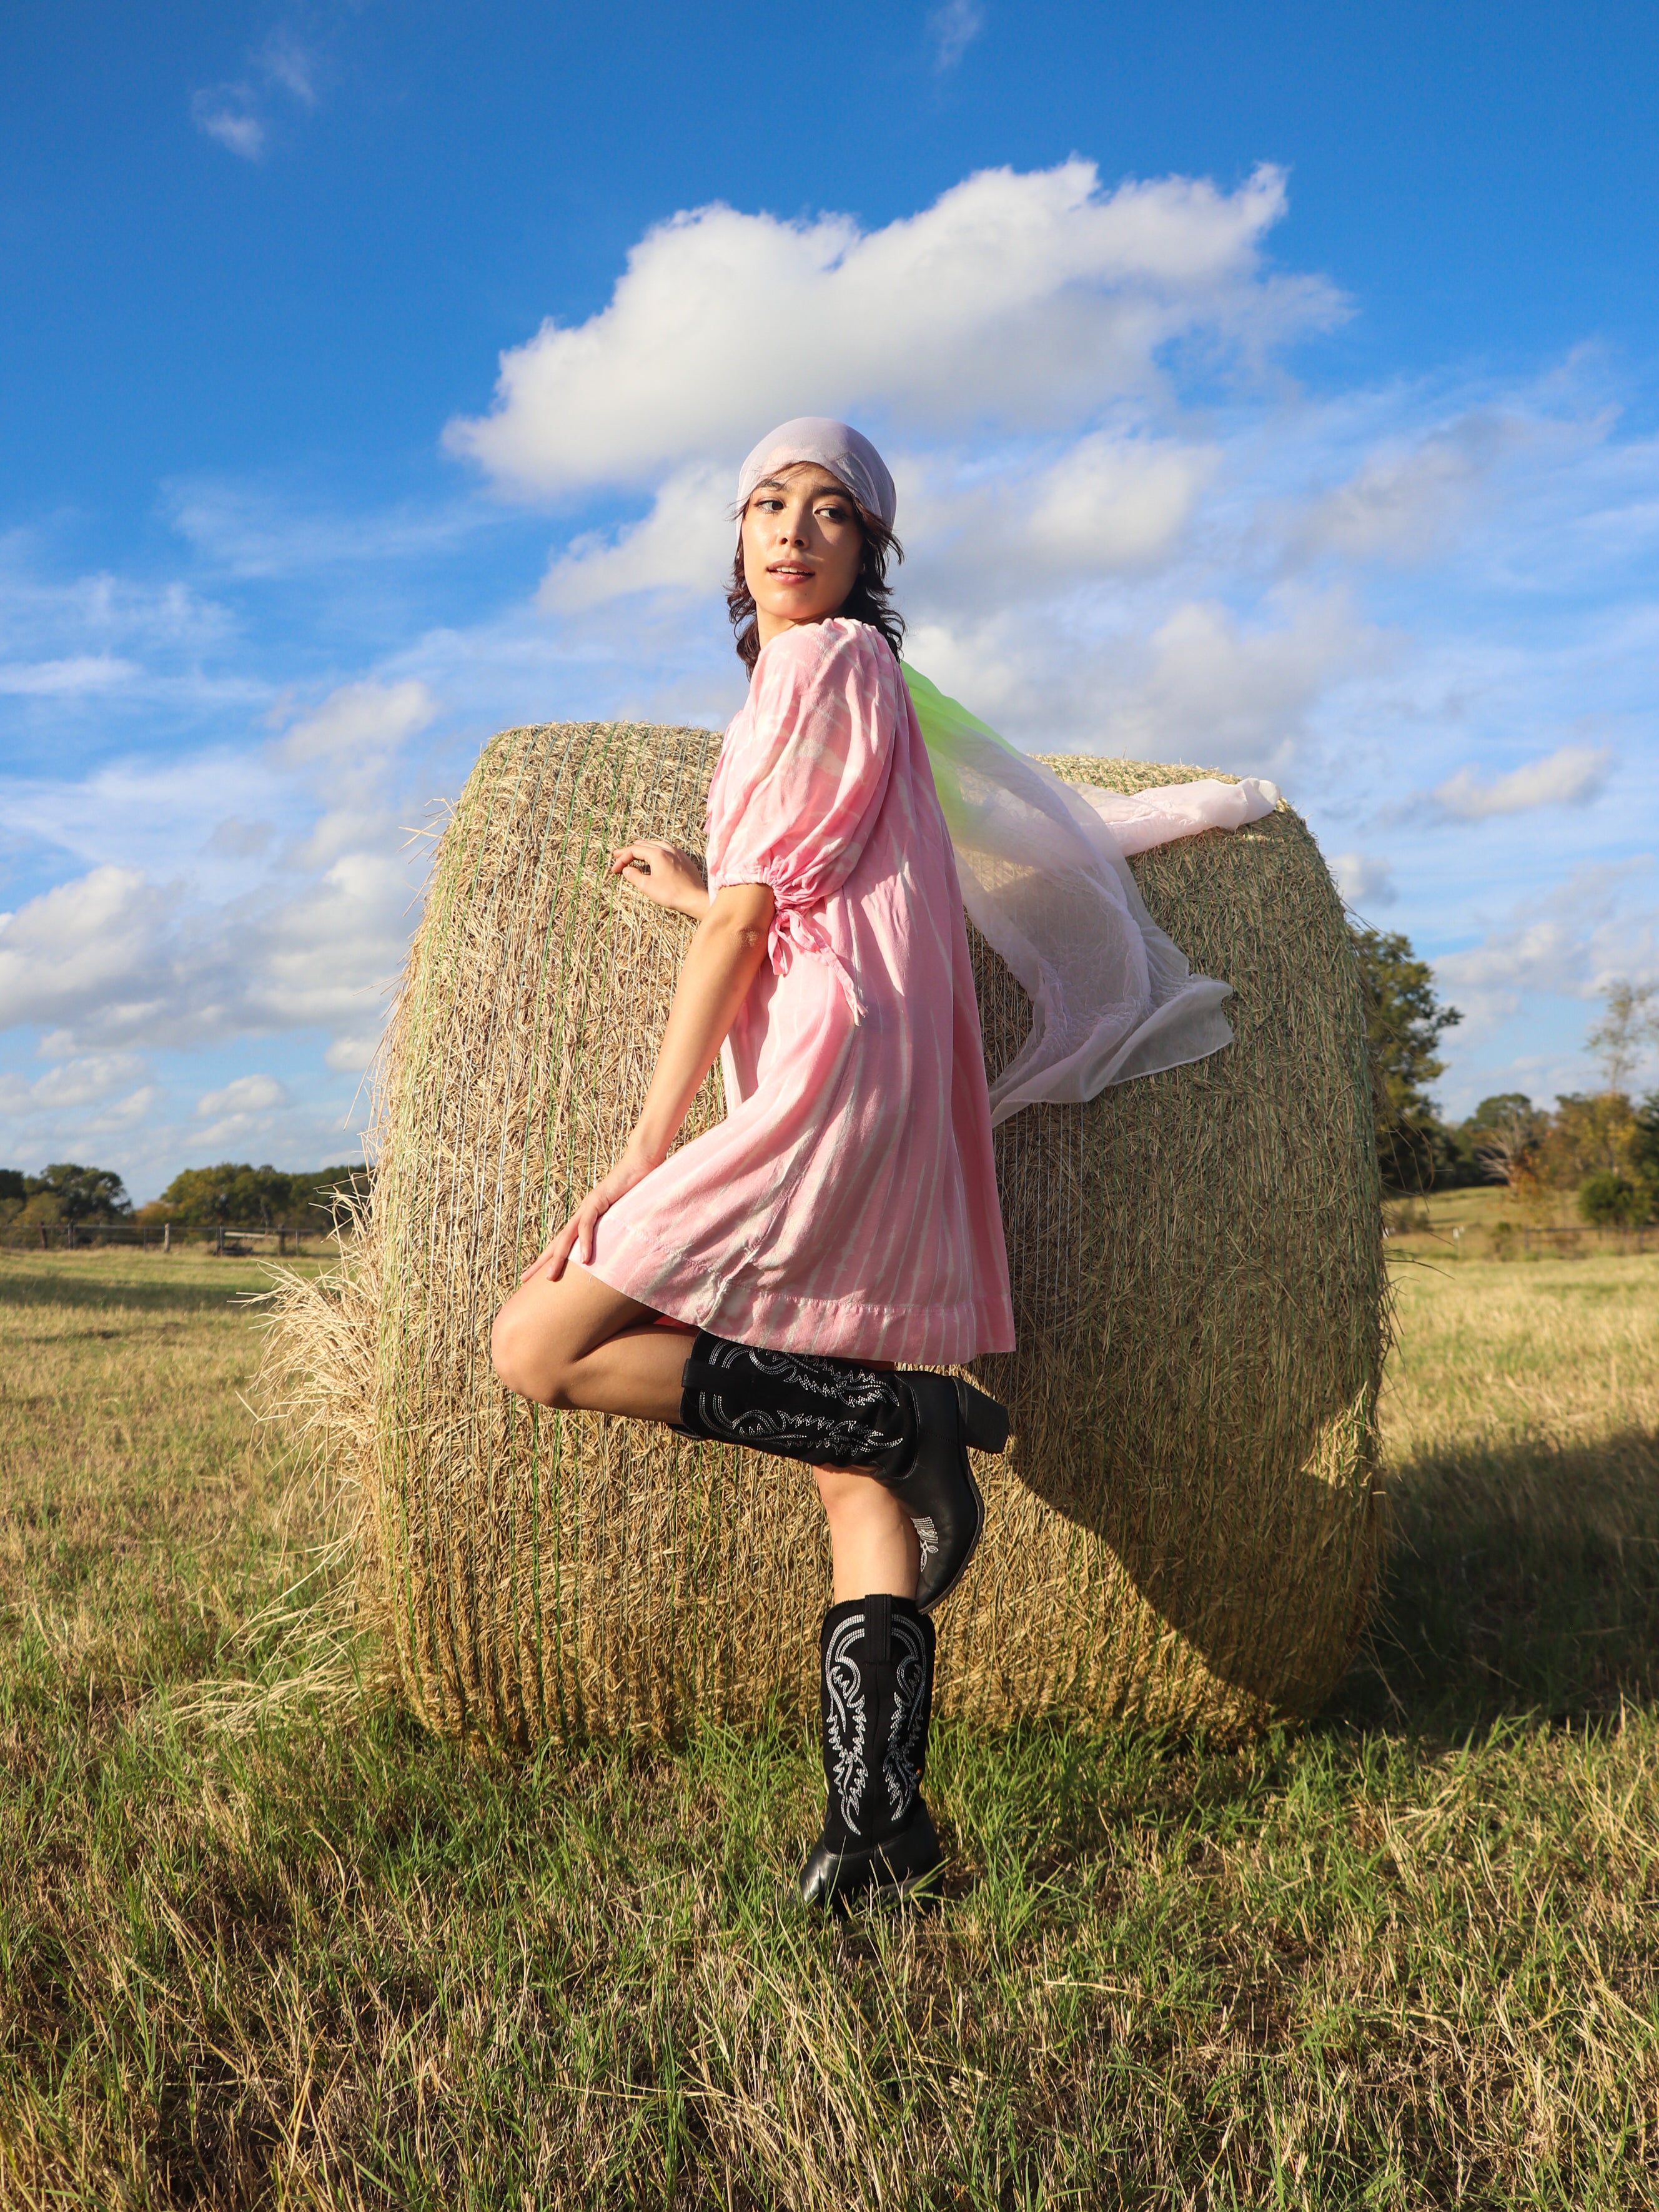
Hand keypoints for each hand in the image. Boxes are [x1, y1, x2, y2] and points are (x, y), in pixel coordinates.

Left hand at [520, 1143, 660, 1283]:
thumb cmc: (636, 1190)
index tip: (537, 1276)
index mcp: (585, 1219)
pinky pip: (587, 1225)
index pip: (563, 1243)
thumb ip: (619, 1233)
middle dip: (540, 1262)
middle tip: (524, 1279)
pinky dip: (585, 1242)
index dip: (550, 1259)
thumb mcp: (624, 1219)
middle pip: (556, 1242)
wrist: (641, 1163)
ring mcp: (588, 1207)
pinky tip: (584, 1259)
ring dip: (557, 1258)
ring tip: (550, 1277)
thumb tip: (622, 1254)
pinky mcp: (598, 1201)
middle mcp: (581, 1214)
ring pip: (566, 1236)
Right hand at [609, 840, 708, 918]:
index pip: (634, 850)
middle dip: (630, 850)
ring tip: (636, 851)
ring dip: (644, 847)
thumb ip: (634, 876)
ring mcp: (678, 854)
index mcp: (657, 854)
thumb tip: (626, 870)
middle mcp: (668, 850)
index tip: (615, 869)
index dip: (622, 858)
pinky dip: (657, 850)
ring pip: (657, 844)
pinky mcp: (685, 860)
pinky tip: (657, 855)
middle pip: (645, 844)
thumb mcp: (648, 886)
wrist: (695, 898)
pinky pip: (668, 849)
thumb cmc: (672, 893)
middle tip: (619, 855)